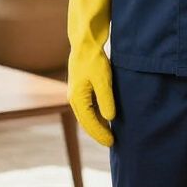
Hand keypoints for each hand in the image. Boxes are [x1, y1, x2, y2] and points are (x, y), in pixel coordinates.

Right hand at [66, 0, 115, 146]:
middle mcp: (74, 98)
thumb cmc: (94, 60)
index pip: (90, 123)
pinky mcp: (81, 88)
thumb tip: (109, 119)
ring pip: (87, 116)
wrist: (85, 43)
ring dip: (97, 125)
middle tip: (112, 142)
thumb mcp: (104, 80)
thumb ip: (106, 100)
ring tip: (110, 133)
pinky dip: (96, 116)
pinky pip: (88, 108)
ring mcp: (76, 93)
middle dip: (98, 133)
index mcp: (78, 99)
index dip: (101, 135)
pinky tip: (106, 117)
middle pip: (86, 122)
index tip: (112, 143)